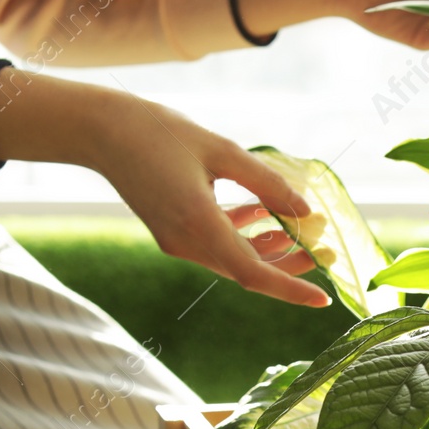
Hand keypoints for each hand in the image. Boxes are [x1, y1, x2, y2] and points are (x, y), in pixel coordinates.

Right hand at [96, 99, 329, 307]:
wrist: (102, 132)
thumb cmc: (160, 132)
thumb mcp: (221, 150)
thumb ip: (266, 183)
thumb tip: (304, 210)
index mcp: (198, 224)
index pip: (253, 274)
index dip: (291, 288)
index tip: (322, 297)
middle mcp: (186, 243)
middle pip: (248, 269)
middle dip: (290, 265)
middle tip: (326, 250)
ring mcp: (176, 242)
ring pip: (233, 259)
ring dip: (268, 249)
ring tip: (301, 231)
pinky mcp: (171, 233)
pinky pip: (216, 245)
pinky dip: (242, 235)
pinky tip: (261, 214)